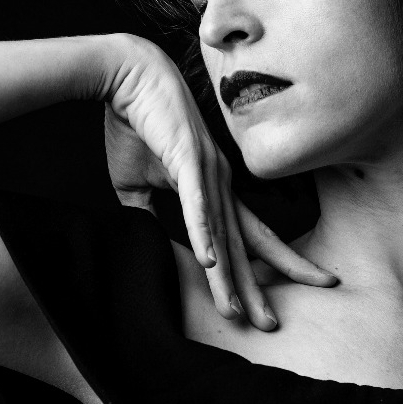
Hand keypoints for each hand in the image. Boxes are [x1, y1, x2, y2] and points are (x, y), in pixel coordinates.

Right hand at [102, 35, 336, 328]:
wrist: (127, 78)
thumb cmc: (136, 126)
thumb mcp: (138, 182)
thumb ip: (147, 214)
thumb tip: (144, 244)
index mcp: (215, 189)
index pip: (247, 238)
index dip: (262, 271)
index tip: (273, 303)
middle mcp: (221, 184)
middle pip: (247, 245)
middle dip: (262, 287)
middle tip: (275, 326)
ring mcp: (208, 172)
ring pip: (223, 235)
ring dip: (231, 277)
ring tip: (241, 313)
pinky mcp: (187, 158)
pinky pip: (195, 204)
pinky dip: (203, 233)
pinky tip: (210, 262)